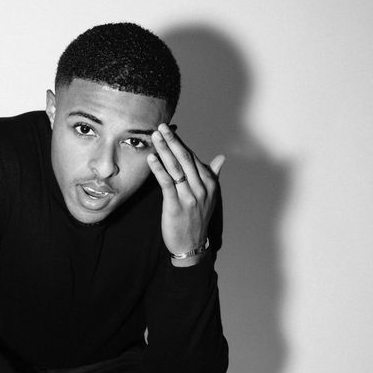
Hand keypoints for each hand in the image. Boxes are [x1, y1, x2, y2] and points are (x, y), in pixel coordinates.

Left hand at [147, 123, 224, 261]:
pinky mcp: (175, 205)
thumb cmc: (197, 219)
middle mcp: (201, 188)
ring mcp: (189, 197)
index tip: (170, 130)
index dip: (180, 143)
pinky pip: (166, 183)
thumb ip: (213, 176)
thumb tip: (221, 159)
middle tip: (161, 127)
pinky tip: (151, 158)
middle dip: (172, 141)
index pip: (193, 158)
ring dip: (164, 150)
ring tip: (155, 136)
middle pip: (185, 159)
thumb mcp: (209, 197)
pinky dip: (159, 169)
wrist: (191, 245)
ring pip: (175, 168)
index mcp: (210, 184)